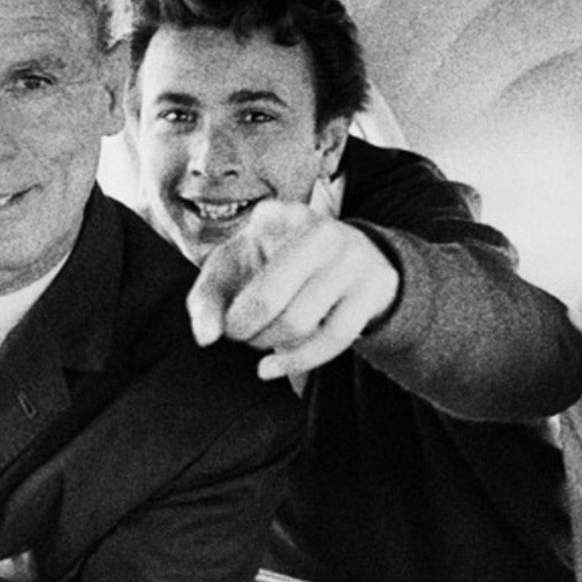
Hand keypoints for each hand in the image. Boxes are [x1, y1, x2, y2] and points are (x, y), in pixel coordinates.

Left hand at [187, 200, 400, 377]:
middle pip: (266, 299)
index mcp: (277, 215)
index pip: (232, 269)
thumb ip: (207, 300)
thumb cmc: (274, 264)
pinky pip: (334, 338)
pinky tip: (274, 366)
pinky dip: (299, 360)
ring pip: (300, 322)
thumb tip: (206, 337)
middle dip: (245, 330)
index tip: (227, 322)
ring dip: (272, 344)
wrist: (347, 256)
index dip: (224, 311)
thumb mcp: (233, 269)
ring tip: (264, 341)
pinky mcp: (375, 284)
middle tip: (241, 336)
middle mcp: (318, 228)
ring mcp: (352, 256)